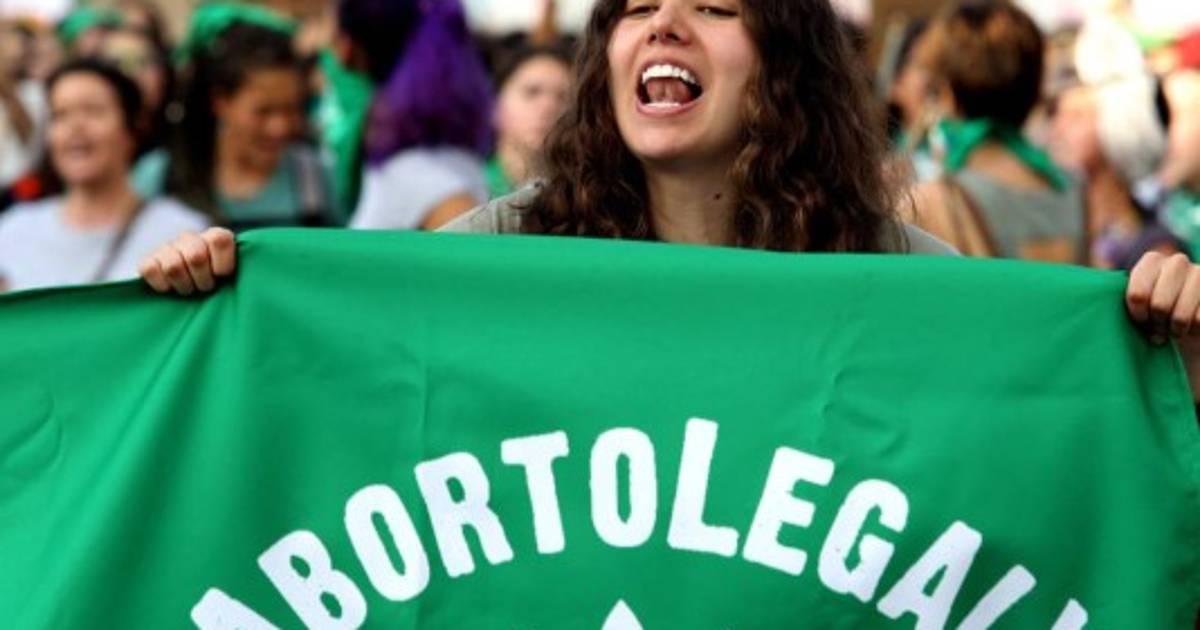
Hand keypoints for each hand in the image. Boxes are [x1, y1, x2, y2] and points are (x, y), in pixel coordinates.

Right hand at [139, 228, 236, 294]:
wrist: (192, 297)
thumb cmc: (221, 289)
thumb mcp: (237, 280)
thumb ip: (245, 274)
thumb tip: (255, 287)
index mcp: (217, 237)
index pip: (220, 240)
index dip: (222, 265)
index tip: (223, 277)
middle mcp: (191, 237)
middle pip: (195, 256)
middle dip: (203, 281)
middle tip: (206, 288)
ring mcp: (168, 247)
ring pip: (173, 266)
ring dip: (184, 285)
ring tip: (190, 290)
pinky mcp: (148, 259)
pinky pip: (150, 269)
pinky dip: (162, 285)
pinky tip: (170, 288)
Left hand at [1126, 252, 1199, 399]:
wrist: (1187, 327)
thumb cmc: (1153, 316)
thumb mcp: (1132, 305)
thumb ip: (1116, 297)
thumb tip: (1078, 298)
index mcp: (1152, 261)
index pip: (1136, 294)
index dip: (1137, 314)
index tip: (1139, 320)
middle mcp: (1177, 261)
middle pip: (1159, 305)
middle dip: (1157, 323)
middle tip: (1158, 329)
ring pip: (1181, 315)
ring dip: (1176, 330)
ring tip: (1175, 329)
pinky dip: (1195, 331)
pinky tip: (1194, 327)